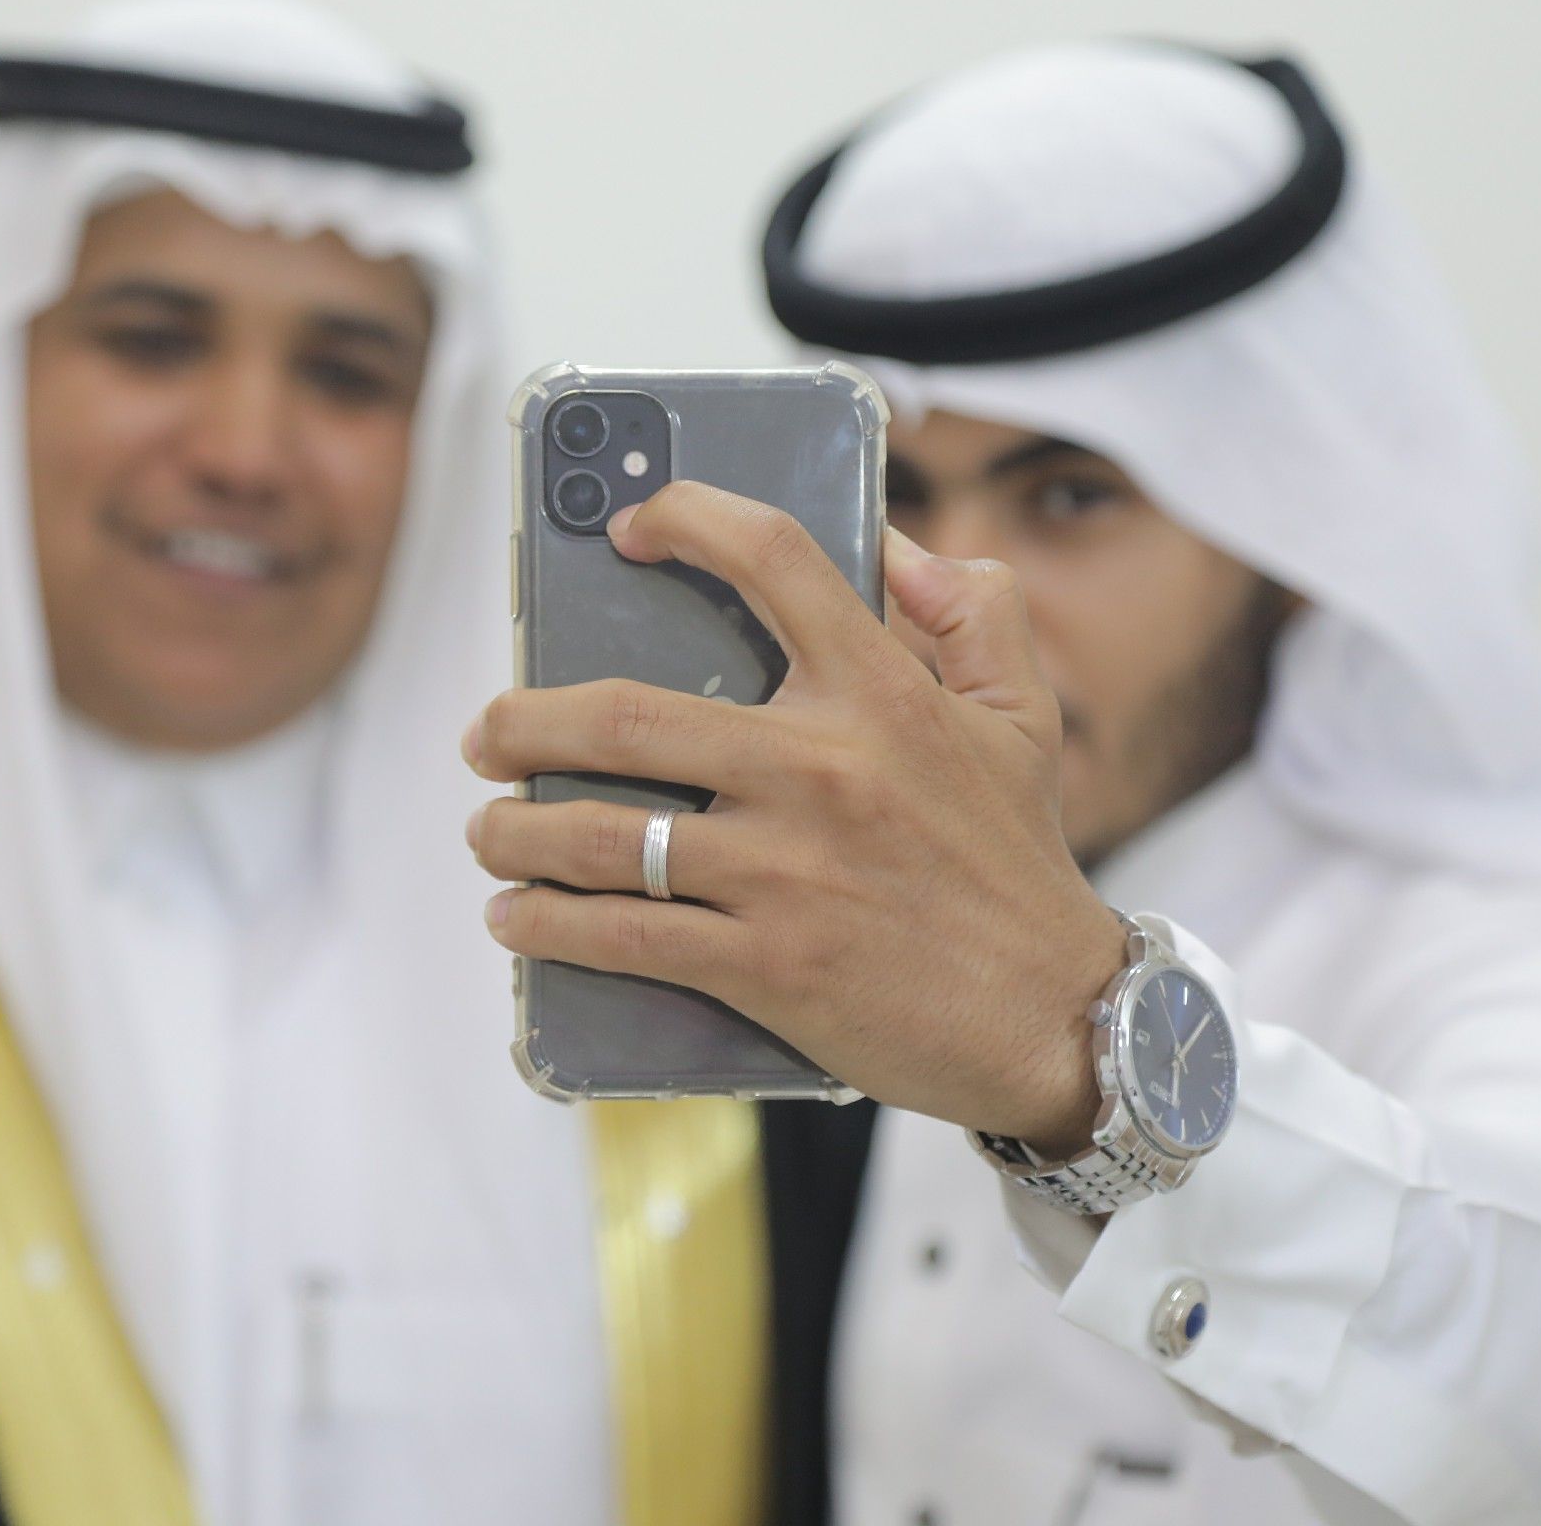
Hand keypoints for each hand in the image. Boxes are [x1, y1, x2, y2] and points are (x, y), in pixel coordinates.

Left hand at [462, 480, 1126, 1149]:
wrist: (1053, 1020)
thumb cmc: (1021, 866)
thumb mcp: (1024, 719)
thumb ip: (973, 613)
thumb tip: (899, 548)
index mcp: (882, 694)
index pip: (772, 561)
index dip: (689, 520)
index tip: (631, 529)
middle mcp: (822, 768)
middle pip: (624, 716)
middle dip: (523, 721)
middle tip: (488, 732)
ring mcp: (786, 871)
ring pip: (602, 836)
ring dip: (515, 831)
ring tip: (487, 830)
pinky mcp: (765, 964)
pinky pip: (623, 936)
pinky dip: (548, 925)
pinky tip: (515, 917)